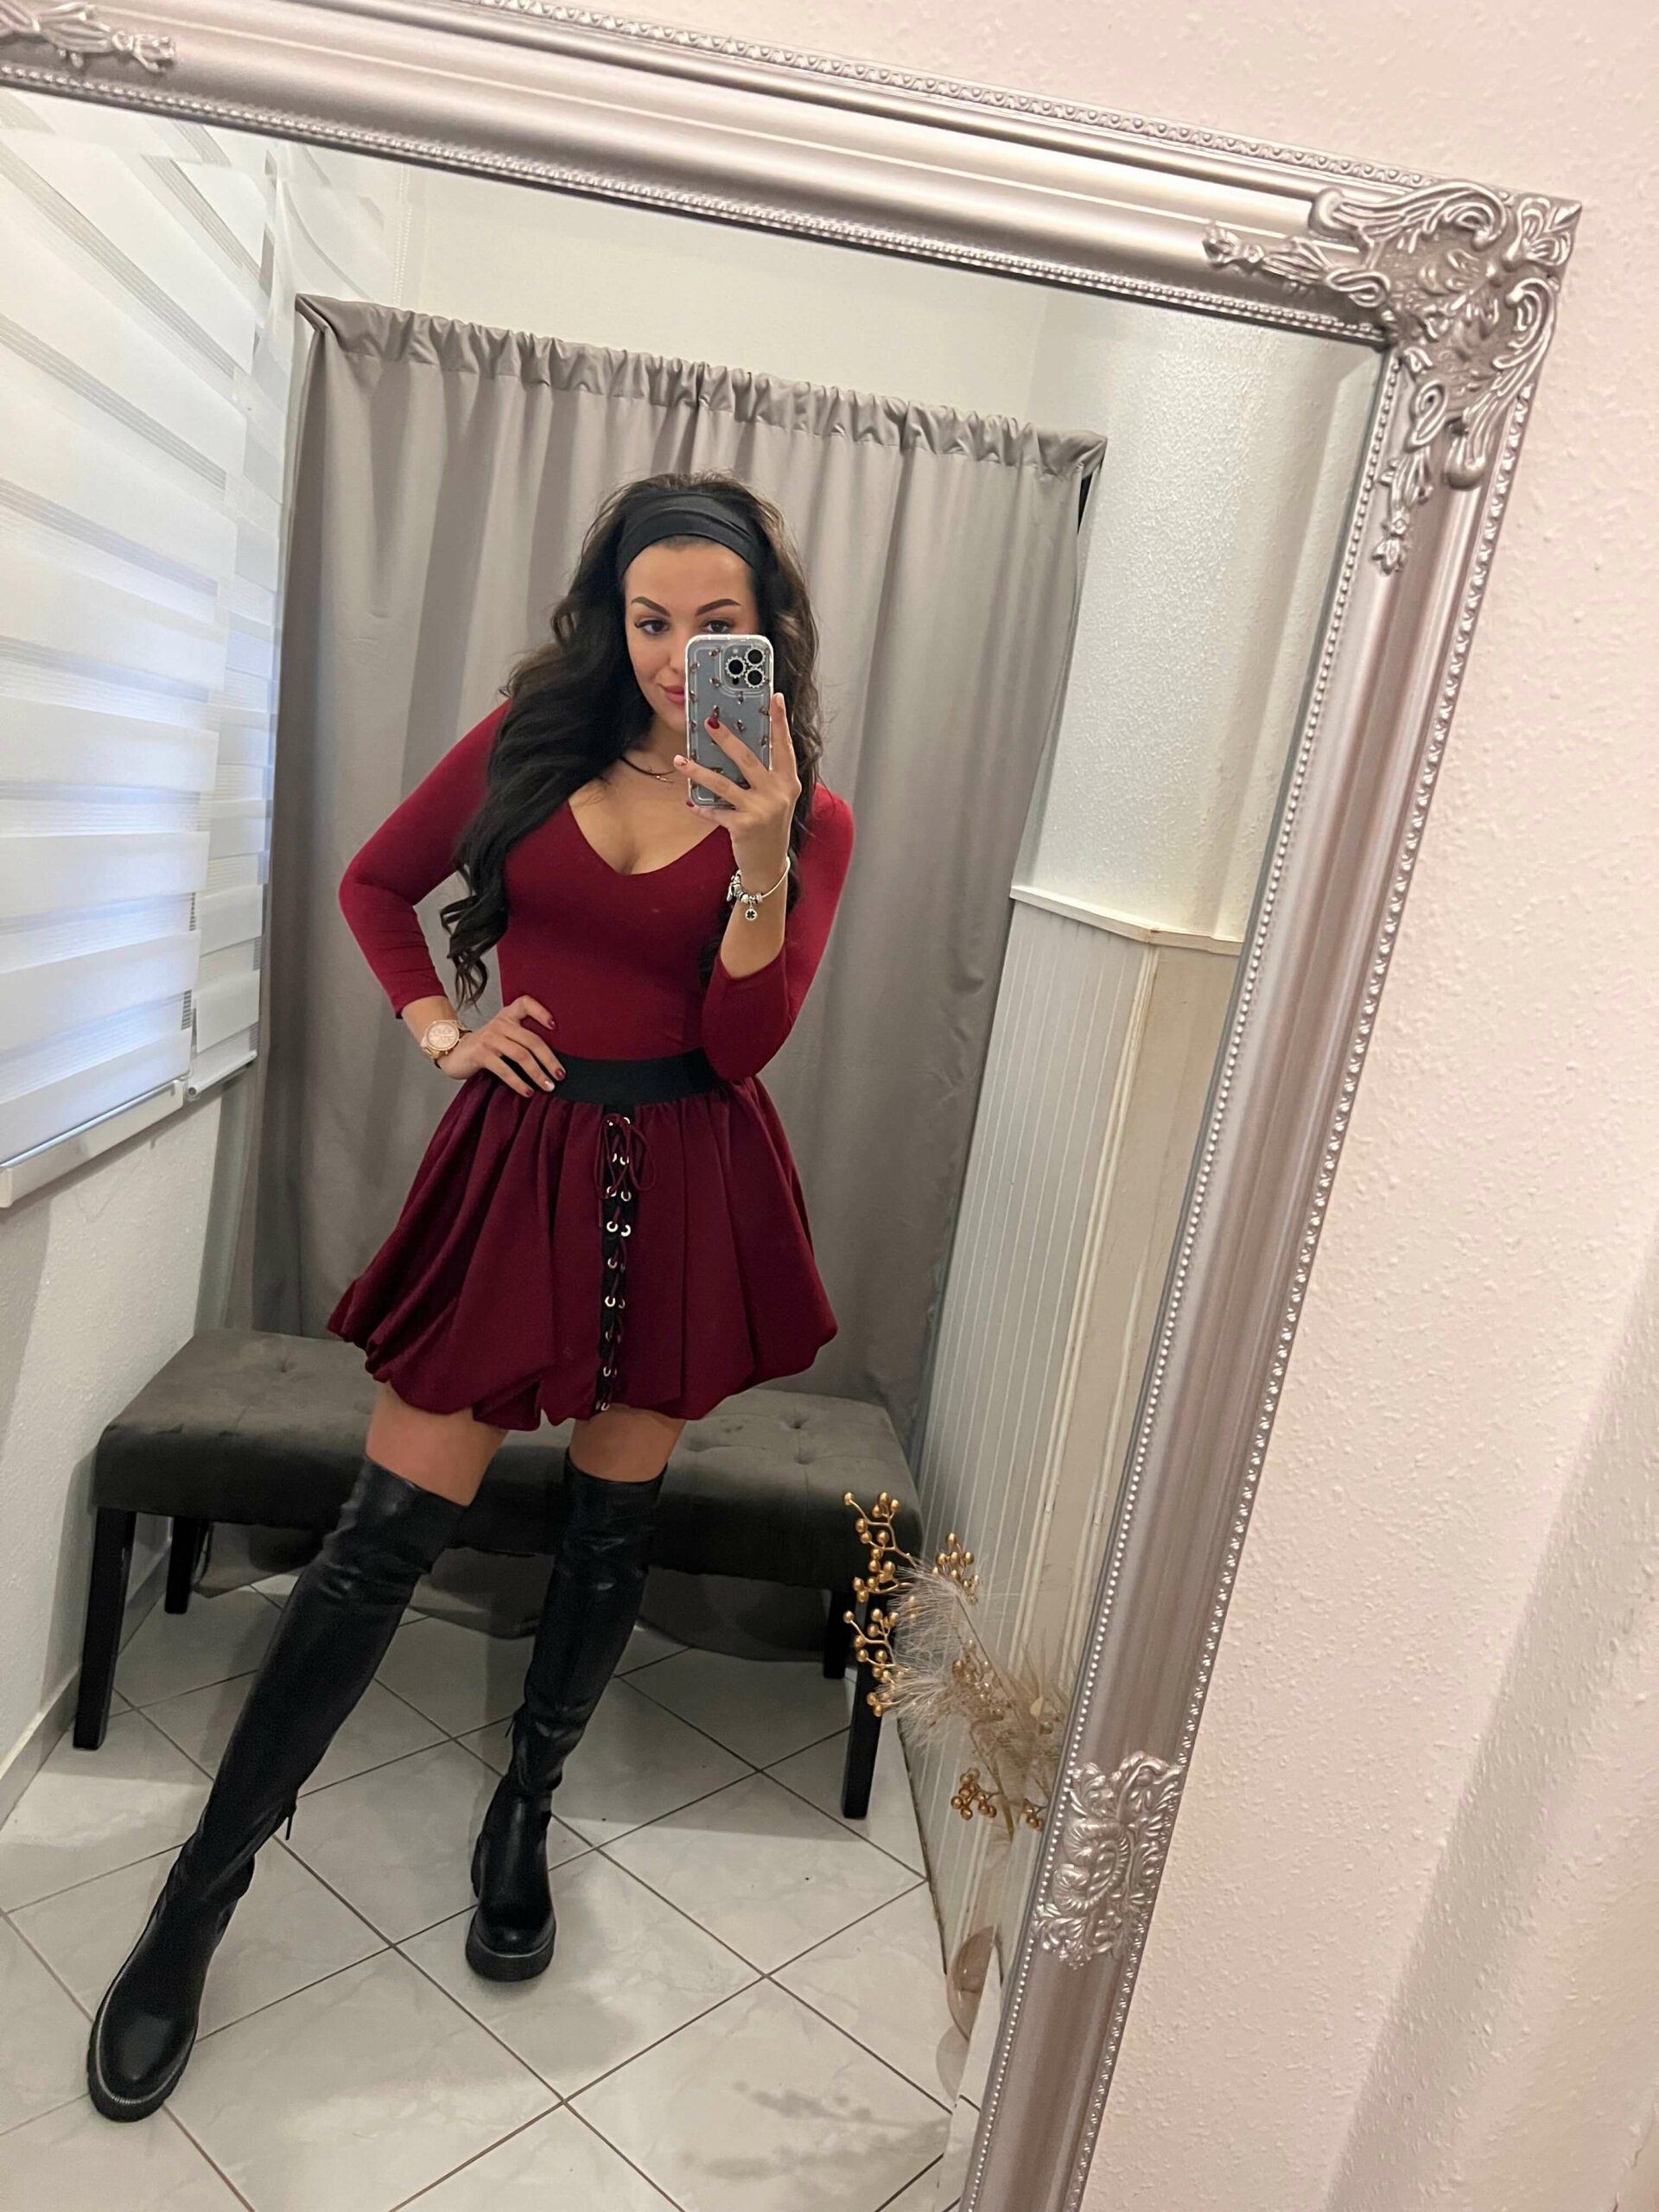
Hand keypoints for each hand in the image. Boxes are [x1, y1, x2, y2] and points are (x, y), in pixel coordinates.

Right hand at [439, 995, 564, 1094]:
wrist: (454, 1052)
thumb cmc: (485, 1045)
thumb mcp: (503, 1034)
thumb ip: (521, 1036)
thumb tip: (552, 1059)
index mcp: (508, 1016)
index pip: (526, 1003)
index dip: (541, 1012)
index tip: (555, 1026)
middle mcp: (500, 1024)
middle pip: (532, 1040)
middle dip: (549, 1060)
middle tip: (560, 1075)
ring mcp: (490, 1038)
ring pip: (521, 1056)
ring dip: (538, 1074)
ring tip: (548, 1086)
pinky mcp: (481, 1053)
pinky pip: (505, 1070)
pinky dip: (519, 1082)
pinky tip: (527, 1091)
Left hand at [675, 691, 799, 878]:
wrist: (769, 864)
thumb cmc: (770, 825)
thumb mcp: (776, 798)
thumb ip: (766, 775)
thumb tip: (736, 746)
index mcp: (789, 782)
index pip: (784, 746)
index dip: (780, 721)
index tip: (774, 697)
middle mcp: (778, 793)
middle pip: (747, 759)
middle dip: (726, 739)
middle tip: (709, 722)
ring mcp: (761, 810)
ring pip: (724, 784)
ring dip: (698, 771)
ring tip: (680, 760)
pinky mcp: (744, 826)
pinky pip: (716, 811)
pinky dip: (701, 807)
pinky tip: (689, 802)